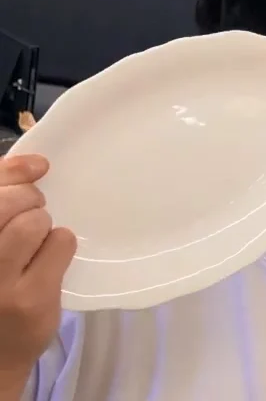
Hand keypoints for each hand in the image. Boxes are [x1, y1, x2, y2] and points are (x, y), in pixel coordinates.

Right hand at [0, 154, 75, 375]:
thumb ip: (0, 204)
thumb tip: (36, 164)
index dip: (13, 171)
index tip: (39, 166)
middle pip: (9, 203)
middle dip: (31, 200)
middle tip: (33, 213)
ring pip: (35, 222)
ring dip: (44, 226)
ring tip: (35, 244)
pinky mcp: (29, 298)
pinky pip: (61, 243)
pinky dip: (60, 245)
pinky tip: (47, 263)